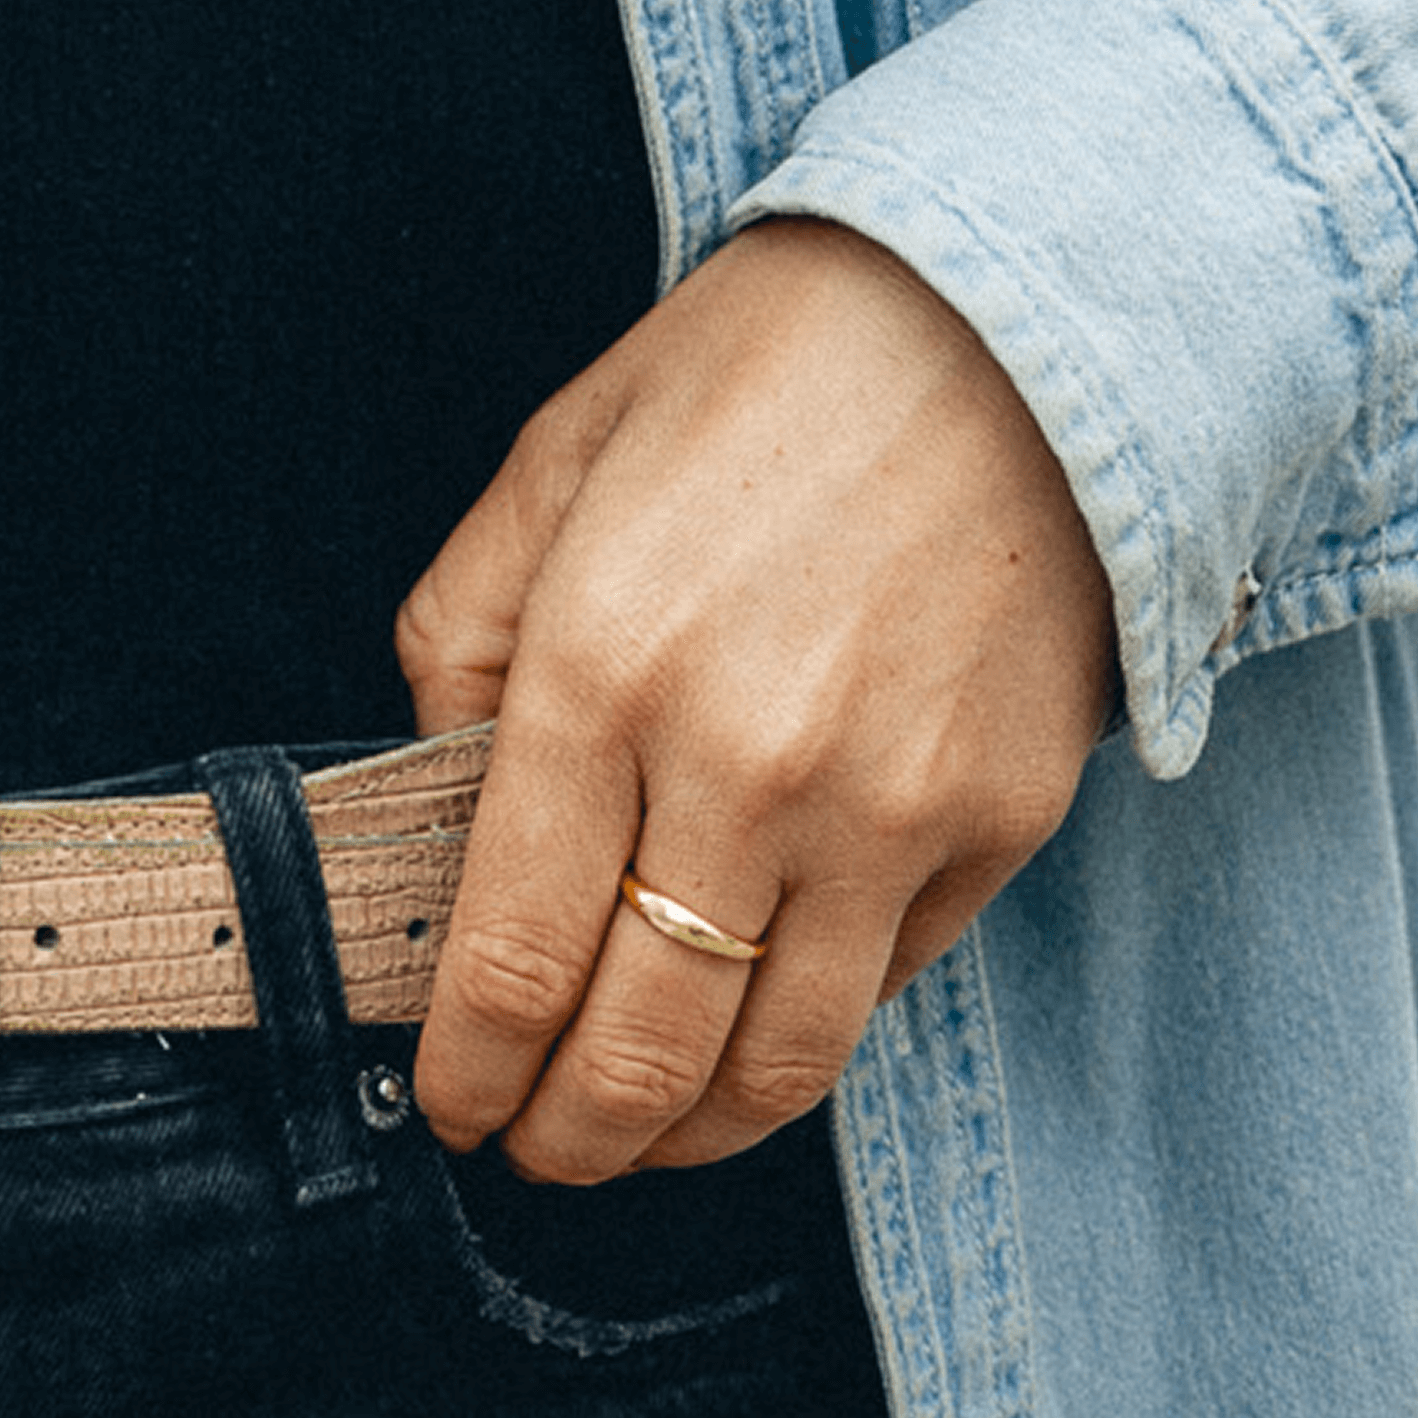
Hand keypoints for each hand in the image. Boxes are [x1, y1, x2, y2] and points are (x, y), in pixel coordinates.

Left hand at [398, 218, 1114, 1183]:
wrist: (1011, 326)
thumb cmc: (766, 376)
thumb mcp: (557, 462)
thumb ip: (460, 637)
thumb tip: (444, 786)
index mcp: (603, 668)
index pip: (510, 961)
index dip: (467, 1074)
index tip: (455, 1107)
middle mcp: (749, 763)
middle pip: (640, 1052)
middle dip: (569, 1138)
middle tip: (541, 1147)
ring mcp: (893, 807)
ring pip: (780, 1063)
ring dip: (694, 1135)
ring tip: (650, 1131)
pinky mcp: (1000, 819)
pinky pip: (889, 982)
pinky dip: (812, 1024)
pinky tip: (770, 1003)